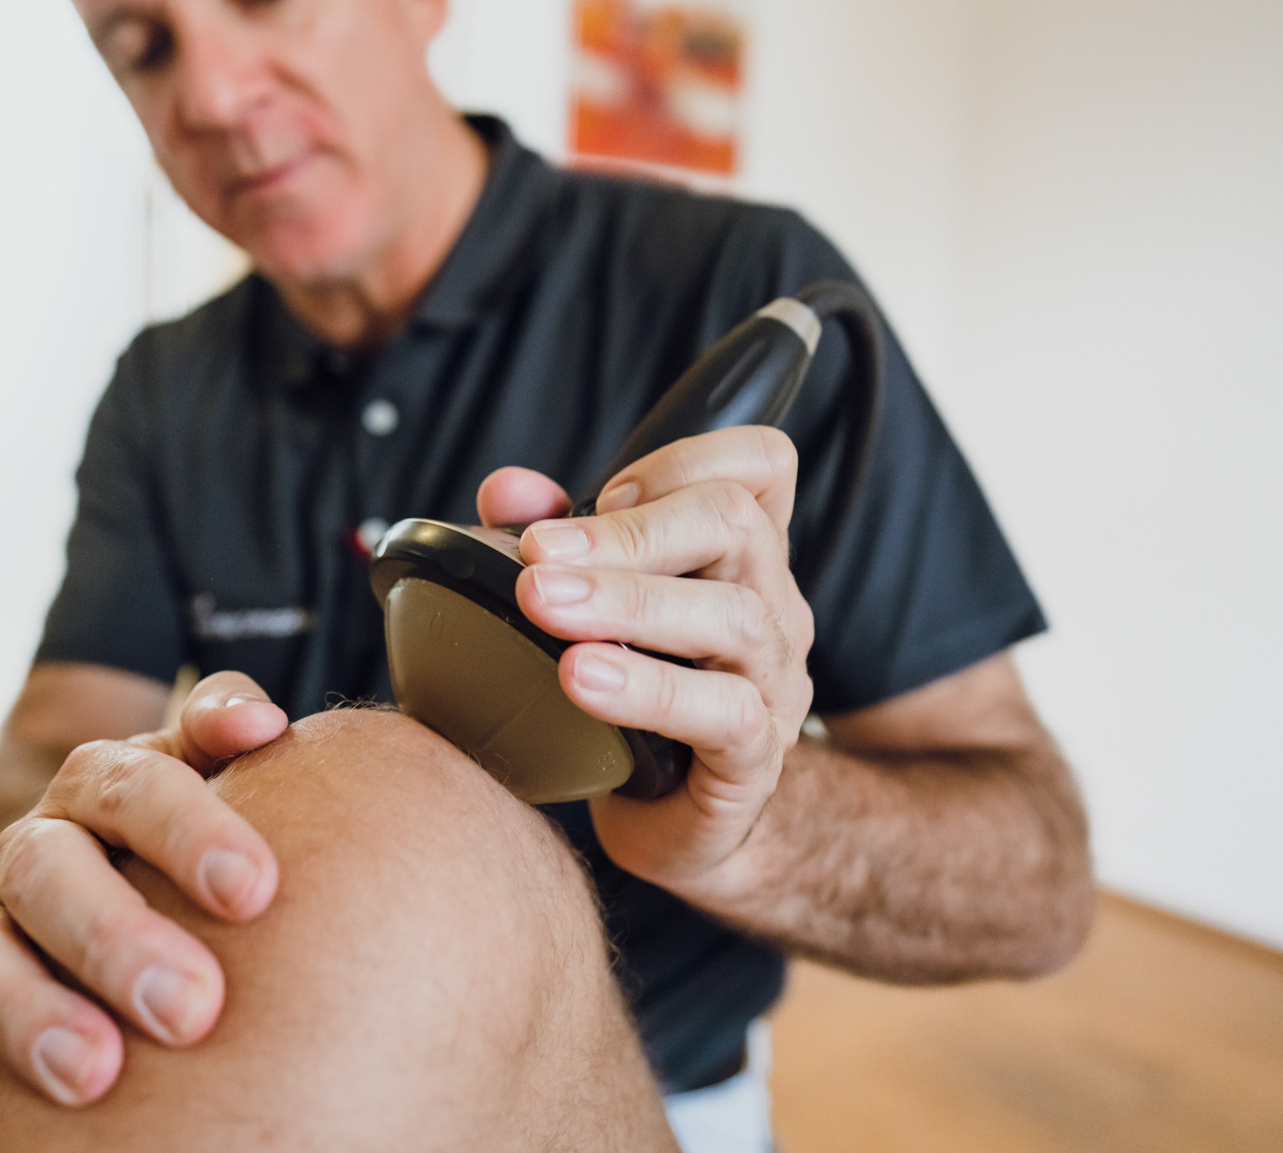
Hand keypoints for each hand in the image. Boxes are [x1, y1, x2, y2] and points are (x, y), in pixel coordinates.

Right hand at [0, 672, 289, 1151]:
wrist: (103, 866)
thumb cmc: (190, 836)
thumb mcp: (208, 772)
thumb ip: (227, 728)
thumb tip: (260, 722)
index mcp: (100, 788)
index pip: (134, 788)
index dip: (189, 830)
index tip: (255, 890)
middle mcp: (33, 851)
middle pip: (47, 870)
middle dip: (115, 938)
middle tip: (193, 1008)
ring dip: (25, 1011)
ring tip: (94, 1075)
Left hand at [476, 426, 813, 901]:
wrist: (674, 822)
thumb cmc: (635, 701)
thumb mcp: (591, 609)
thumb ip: (555, 541)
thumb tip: (508, 491)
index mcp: (738, 555)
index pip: (758, 463)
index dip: (683, 460)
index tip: (604, 493)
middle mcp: (771, 603)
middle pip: (734, 522)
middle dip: (627, 531)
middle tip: (537, 557)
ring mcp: (774, 679)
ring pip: (733, 614)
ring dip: (626, 603)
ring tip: (545, 607)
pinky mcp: (756, 755)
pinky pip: (723, 710)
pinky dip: (647, 688)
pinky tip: (581, 677)